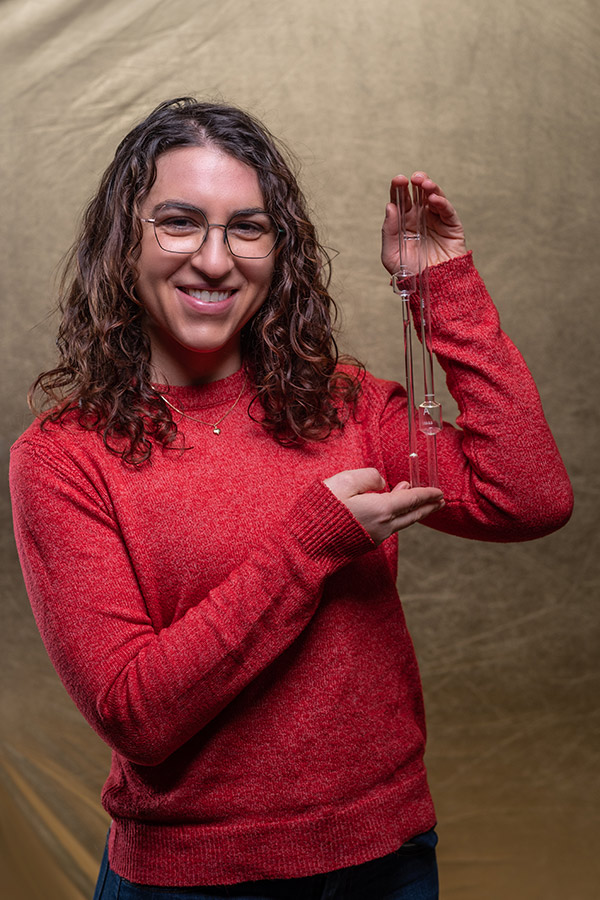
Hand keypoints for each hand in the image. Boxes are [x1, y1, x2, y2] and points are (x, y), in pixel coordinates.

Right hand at [324, 468, 443, 545]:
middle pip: (413, 515)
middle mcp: (384, 526)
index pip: (412, 500)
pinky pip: (390, 528)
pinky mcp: (365, 543)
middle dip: (428, 507)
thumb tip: (381, 482)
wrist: (306, 545)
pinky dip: (399, 517)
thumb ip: (368, 477)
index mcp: (381, 509)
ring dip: (414, 512)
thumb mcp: (344, 482)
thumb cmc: (321, 511)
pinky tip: (393, 510)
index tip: (439, 492)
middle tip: (440, 501)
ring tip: (420, 503)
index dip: (427, 494)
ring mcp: (375, 537)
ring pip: (402, 523)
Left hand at [381, 171, 466, 275]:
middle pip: (417, 195)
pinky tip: (434, 199)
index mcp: (403, 223)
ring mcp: (436, 220)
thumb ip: (388, 231)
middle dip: (414, 183)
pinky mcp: (451, 226)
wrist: (431, 287)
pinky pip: (447, 210)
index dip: (398, 189)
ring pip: (433, 197)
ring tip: (424, 183)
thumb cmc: (409, 274)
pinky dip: (441, 202)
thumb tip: (390, 207)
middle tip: (411, 178)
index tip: (397, 180)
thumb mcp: (391, 254)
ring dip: (429, 187)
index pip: (400, 201)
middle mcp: (420, 218)